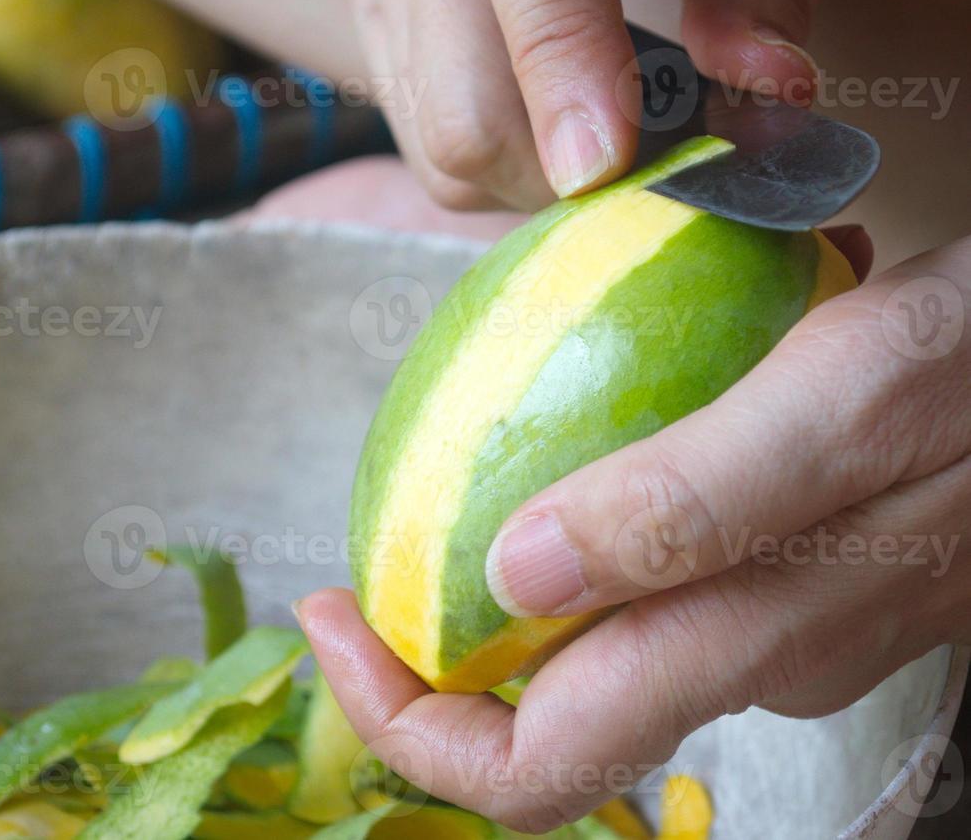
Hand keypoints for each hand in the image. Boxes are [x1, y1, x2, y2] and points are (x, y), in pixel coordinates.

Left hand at [298, 233, 969, 831]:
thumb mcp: (841, 407)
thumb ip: (695, 506)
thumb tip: (520, 578)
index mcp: (749, 643)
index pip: (542, 765)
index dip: (409, 723)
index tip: (330, 615)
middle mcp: (750, 655)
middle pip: (551, 718)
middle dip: (425, 670)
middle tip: (350, 578)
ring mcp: (771, 615)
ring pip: (597, 646)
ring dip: (490, 603)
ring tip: (428, 510)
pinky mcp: (786, 563)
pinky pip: (647, 578)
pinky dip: (569, 538)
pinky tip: (548, 454)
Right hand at [339, 0, 848, 210]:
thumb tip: (769, 103)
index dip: (568, 90)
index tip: (613, 174)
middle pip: (465, 113)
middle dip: (563, 179)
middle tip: (643, 165)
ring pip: (437, 147)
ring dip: (529, 174)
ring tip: (595, 123)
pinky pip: (422, 130)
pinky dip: (493, 149)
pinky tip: (540, 99)